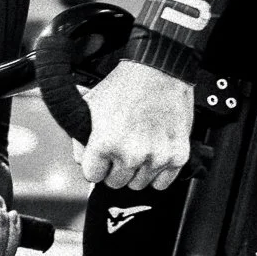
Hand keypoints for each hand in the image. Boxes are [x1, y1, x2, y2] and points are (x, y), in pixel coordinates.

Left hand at [78, 59, 195, 190]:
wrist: (160, 71)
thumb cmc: (125, 85)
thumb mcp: (90, 105)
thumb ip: (79, 137)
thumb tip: (81, 160)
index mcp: (105, 143)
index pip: (92, 176)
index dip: (96, 165)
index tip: (102, 156)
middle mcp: (131, 154)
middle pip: (115, 183)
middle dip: (115, 168)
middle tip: (122, 149)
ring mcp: (156, 157)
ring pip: (138, 184)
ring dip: (137, 171)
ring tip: (139, 148)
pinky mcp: (177, 156)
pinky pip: (162, 183)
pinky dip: (158, 173)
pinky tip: (154, 154)